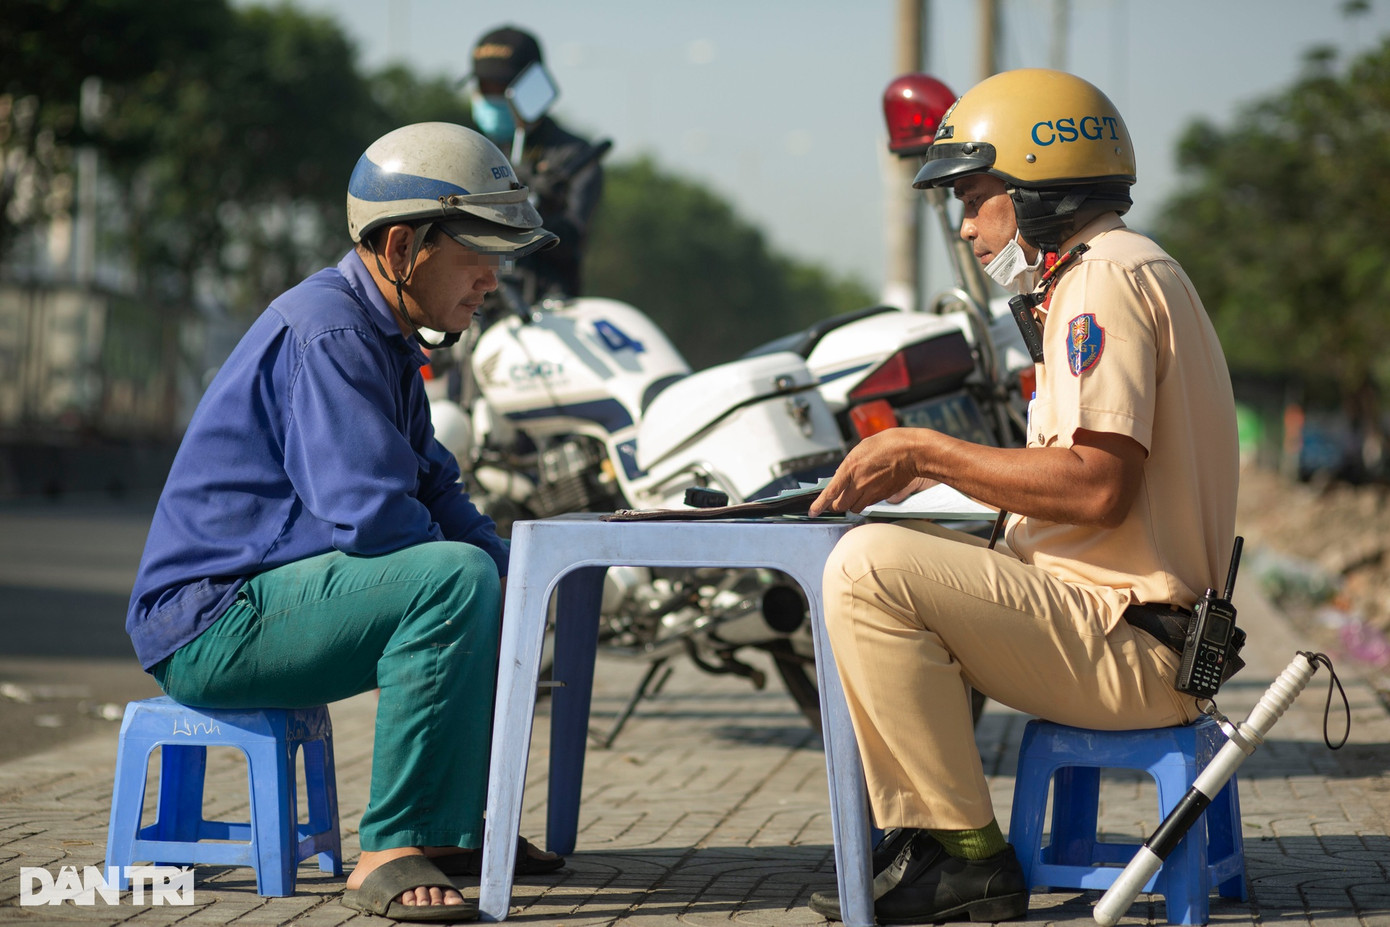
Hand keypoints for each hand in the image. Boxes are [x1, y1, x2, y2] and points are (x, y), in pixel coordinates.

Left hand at [808, 428, 931, 516]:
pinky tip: (869, 489)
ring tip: (854, 493)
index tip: (812, 512)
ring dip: (851, 504)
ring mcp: (872, 492)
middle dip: (836, 505)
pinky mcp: (883, 496)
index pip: (830, 493)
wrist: (913, 452)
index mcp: (850, 467)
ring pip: (855, 508)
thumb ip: (849, 464)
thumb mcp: (861, 448)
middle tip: (835, 500)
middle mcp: (859, 483)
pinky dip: (864, 501)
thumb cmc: (888, 444)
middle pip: (841, 505)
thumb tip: (841, 477)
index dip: (819, 505)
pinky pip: (868, 504)